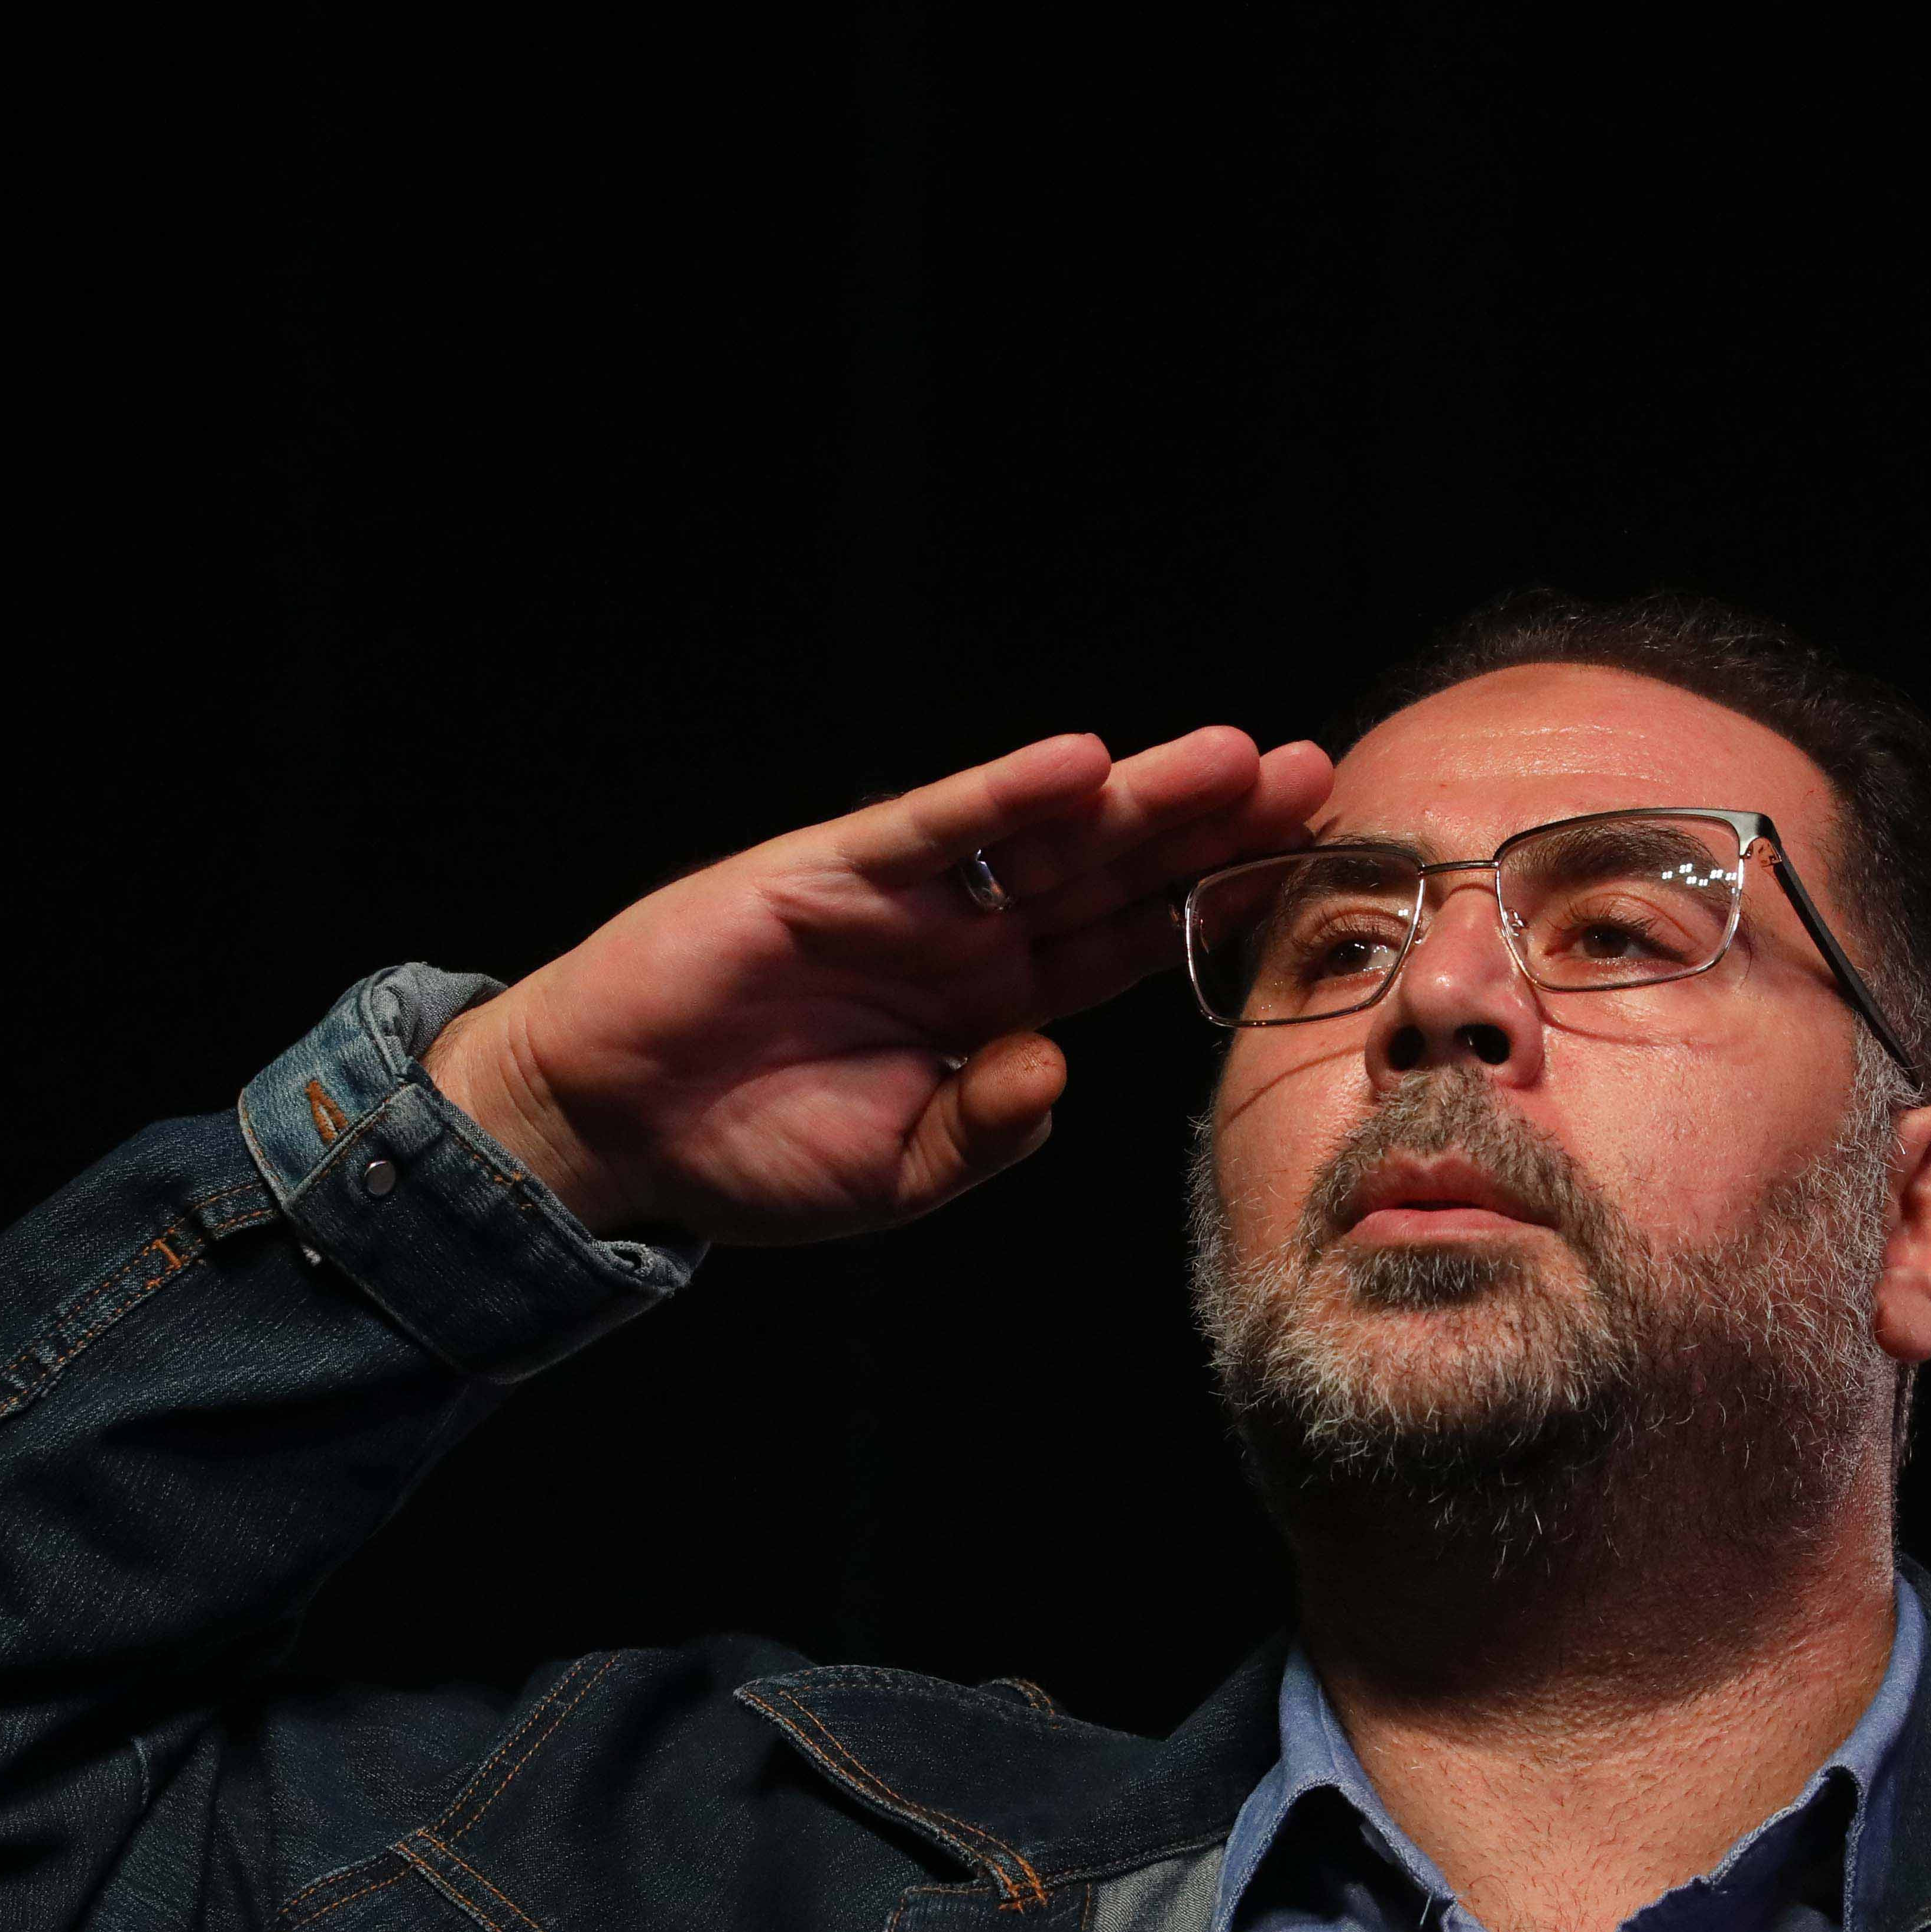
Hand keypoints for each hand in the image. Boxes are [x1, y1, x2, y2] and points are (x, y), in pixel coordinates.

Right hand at [424, 726, 1332, 1244]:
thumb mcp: (896, 1174)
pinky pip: (931, 831)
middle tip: (1318, 778)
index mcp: (995, 1011)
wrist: (612, 1128)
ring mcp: (903, 902)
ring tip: (1235, 757)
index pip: (1130, 948)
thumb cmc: (753, 1153)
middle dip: (1211, 828)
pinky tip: (1077, 768)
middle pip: (1115, 873)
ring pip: (1044, 837)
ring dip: (1138, 796)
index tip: (1311, 875)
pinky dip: (1000, 798)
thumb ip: (983, 1126)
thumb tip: (1053, 1074)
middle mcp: (965, 942)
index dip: (1214, 909)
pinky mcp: (828, 874)